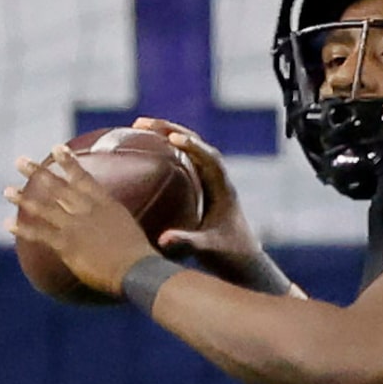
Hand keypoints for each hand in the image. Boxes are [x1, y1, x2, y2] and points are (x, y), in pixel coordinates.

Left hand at [4, 147, 158, 297]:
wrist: (138, 269)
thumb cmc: (146, 257)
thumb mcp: (138, 233)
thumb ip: (126, 228)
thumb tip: (136, 231)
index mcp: (106, 204)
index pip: (83, 177)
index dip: (68, 162)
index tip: (57, 148)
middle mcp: (87, 210)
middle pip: (57, 186)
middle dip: (37, 172)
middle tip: (20, 161)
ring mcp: (75, 225)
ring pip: (43, 207)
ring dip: (23, 198)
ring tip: (7, 190)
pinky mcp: (67, 244)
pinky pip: (39, 234)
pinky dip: (23, 228)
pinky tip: (8, 224)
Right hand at [134, 117, 269, 282]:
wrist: (244, 261)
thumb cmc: (229, 255)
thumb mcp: (207, 249)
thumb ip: (187, 243)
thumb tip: (163, 240)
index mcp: (223, 188)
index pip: (209, 158)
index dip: (192, 146)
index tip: (171, 137)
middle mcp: (217, 179)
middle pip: (196, 144)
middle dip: (170, 130)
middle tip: (141, 123)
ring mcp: (209, 181)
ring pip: (189, 148)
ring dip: (166, 133)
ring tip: (138, 126)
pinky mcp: (200, 186)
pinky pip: (183, 159)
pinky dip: (165, 149)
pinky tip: (145, 147)